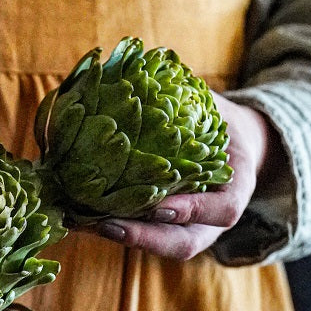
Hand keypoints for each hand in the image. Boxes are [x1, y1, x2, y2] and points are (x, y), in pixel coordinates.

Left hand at [91, 94, 285, 259]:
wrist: (227, 142)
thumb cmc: (217, 121)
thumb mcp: (212, 108)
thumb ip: (190, 97)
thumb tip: (143, 65)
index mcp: (234, 191)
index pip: (223, 210)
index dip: (194, 210)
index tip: (161, 206)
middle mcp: (210, 220)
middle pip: (182, 244)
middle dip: (143, 237)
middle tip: (105, 224)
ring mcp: (186, 228)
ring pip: (156, 245)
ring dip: (117, 236)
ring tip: (81, 223)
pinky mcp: (161, 227)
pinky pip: (138, 233)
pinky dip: (107, 227)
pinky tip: (76, 215)